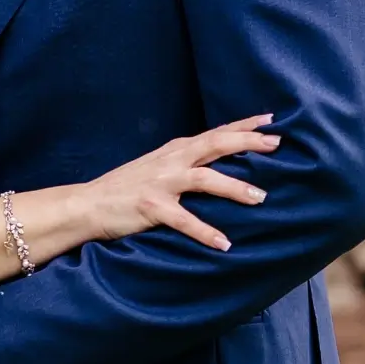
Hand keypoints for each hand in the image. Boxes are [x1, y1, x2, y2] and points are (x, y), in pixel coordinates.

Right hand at [86, 116, 280, 251]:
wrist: (88, 204)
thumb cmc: (126, 188)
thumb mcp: (157, 166)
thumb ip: (185, 162)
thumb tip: (217, 163)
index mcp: (175, 150)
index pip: (215, 133)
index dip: (243, 125)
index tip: (272, 120)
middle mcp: (171, 161)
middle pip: (216, 145)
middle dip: (247, 142)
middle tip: (276, 145)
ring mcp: (161, 183)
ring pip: (205, 180)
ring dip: (234, 188)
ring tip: (260, 198)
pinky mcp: (151, 207)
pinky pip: (184, 220)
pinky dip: (205, 232)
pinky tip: (223, 243)